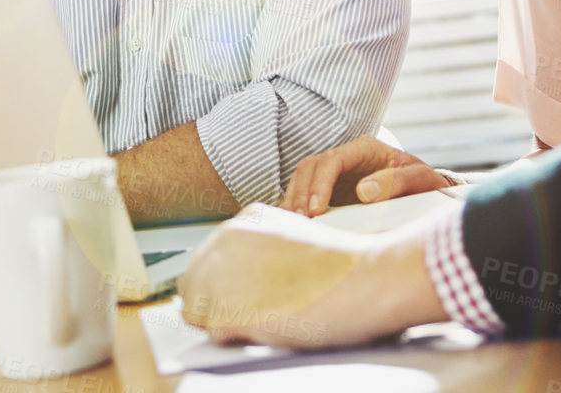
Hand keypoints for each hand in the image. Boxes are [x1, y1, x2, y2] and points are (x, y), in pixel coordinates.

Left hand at [178, 203, 446, 348]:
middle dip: (217, 305)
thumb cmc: (343, 271)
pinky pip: (214, 333)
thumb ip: (260, 259)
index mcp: (243, 221)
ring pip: (197, 311)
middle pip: (192, 285)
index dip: (223, 289)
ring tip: (270, 317)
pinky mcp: (230, 303)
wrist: (368, 277)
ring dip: (227, 322)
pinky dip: (237, 338)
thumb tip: (233, 286)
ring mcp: (224, 270)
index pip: (205, 263)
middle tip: (261, 313)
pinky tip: (270, 326)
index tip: (249, 298)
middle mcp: (225, 238)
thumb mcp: (293, 247)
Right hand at [279, 135, 448, 215]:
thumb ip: (396, 182)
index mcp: (365, 149)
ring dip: (294, 201)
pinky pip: (306, 194)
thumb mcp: (420, 179)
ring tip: (294, 226)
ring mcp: (336, 174)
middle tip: (302, 221)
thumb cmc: (424, 183)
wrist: (426, 191)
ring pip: (302, 179)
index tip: (317, 209)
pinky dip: (295, 207)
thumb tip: (364, 191)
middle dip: (301, 193)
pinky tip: (294, 225)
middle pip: (310, 167)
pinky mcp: (331, 191)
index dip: (320, 183)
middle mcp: (345, 158)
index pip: (332, 160)